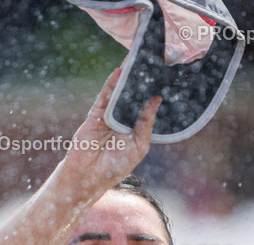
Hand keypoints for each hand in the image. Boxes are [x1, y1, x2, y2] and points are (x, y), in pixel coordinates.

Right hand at [60, 65, 161, 196]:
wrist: (89, 177)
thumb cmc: (116, 167)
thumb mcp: (139, 145)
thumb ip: (146, 122)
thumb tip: (156, 99)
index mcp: (134, 128)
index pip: (145, 106)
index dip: (152, 92)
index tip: (163, 75)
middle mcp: (122, 120)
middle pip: (132, 95)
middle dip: (140, 79)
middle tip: (151, 59)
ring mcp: (108, 117)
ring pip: (119, 93)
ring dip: (126, 77)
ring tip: (136, 58)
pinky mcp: (95, 115)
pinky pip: (104, 97)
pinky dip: (111, 83)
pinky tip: (119, 71)